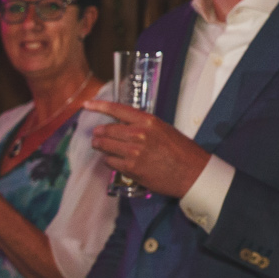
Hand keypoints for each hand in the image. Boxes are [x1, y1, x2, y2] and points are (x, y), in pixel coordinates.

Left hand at [84, 98, 209, 199]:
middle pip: (106, 130)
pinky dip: (109, 160)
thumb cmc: (180, 150)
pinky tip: (114, 160)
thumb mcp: (162, 129)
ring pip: (104, 146)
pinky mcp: (130, 168)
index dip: (99, 106)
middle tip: (96, 135)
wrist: (191, 173)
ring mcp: (133, 152)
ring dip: (100, 146)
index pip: (117, 109)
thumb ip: (142, 125)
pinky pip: (110, 162)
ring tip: (100, 146)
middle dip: (98, 133)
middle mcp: (138, 134)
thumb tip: (122, 124)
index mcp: (147, 121)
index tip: (87, 104)